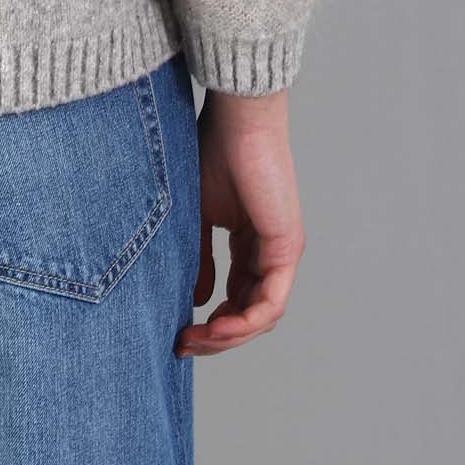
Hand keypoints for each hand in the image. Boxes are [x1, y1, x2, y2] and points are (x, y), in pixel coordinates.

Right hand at [176, 88, 303, 358]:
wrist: (236, 119)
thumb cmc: (213, 152)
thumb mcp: (196, 216)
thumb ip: (199, 258)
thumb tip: (197, 299)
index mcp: (250, 244)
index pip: (235, 299)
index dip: (209, 323)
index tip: (177, 333)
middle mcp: (270, 253)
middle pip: (248, 315)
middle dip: (215, 337)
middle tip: (182, 345)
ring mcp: (282, 253)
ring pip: (261, 316)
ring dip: (227, 336)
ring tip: (194, 339)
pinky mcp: (287, 248)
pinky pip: (270, 303)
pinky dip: (244, 321)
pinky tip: (215, 326)